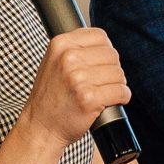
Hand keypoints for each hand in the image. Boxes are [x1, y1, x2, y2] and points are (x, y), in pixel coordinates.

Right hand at [21, 27, 129, 150]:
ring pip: (118, 74)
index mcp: (60, 44)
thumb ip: (74, 49)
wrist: (40, 127)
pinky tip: (112, 102)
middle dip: (112, 70)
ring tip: (104, 93)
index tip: (101, 64)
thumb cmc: (50, 96)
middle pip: (112, 55)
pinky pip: (121, 92)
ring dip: (117, 85)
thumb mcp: (54, 62)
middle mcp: (69, 58)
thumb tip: (105, 45)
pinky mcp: (89, 98)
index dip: (106, 51)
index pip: (100, 36)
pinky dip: (122, 98)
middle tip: (102, 83)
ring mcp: (78, 78)